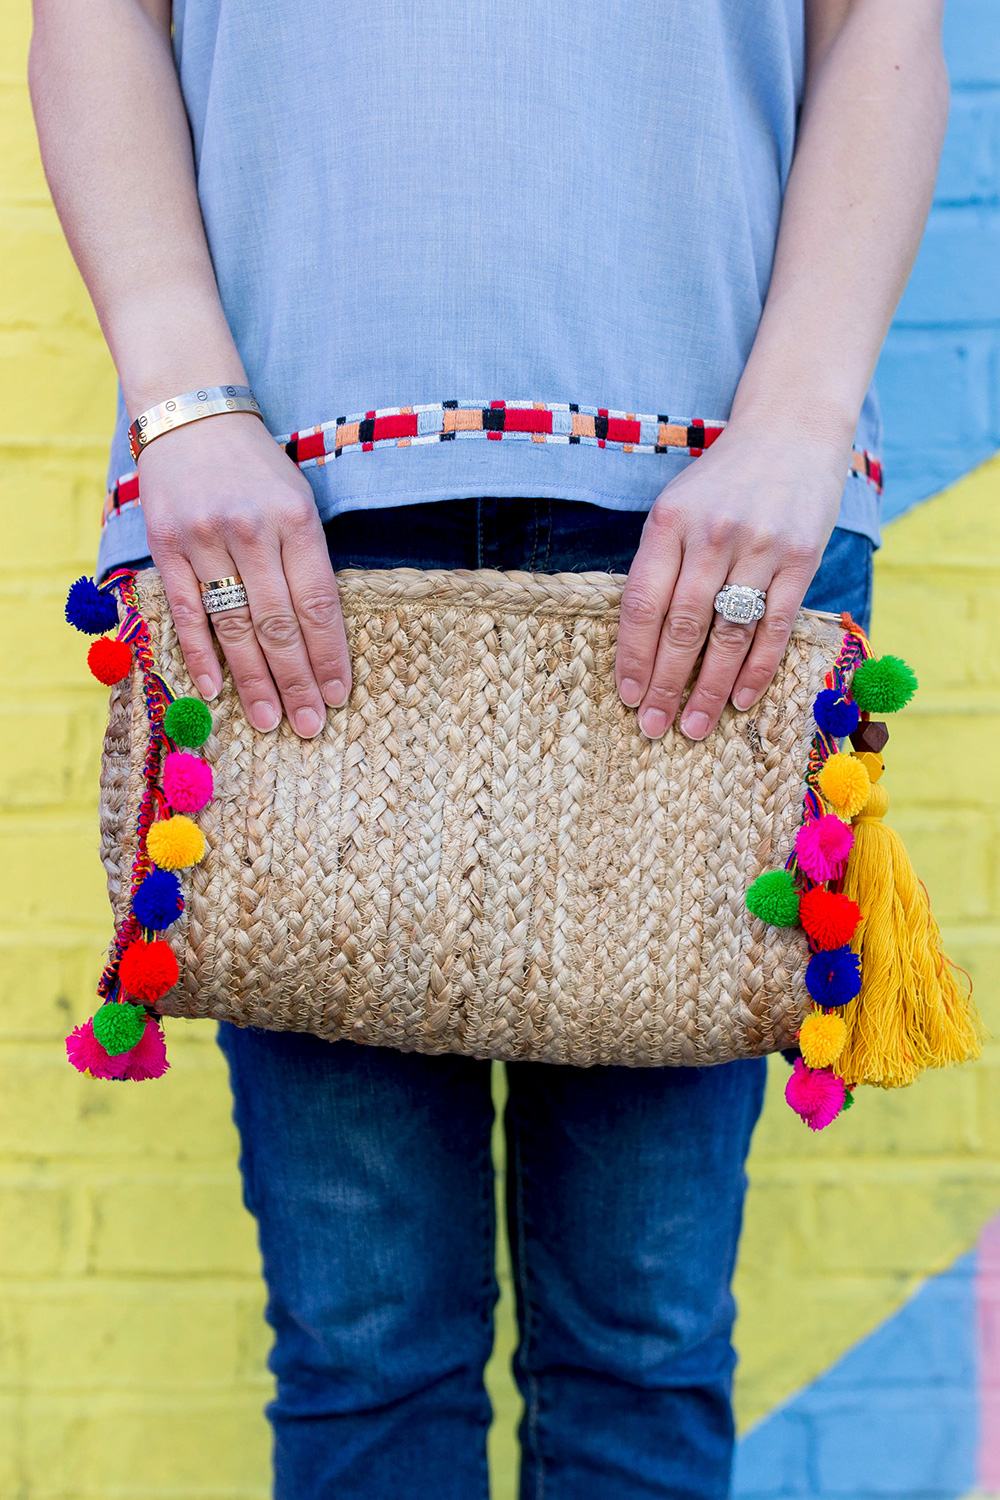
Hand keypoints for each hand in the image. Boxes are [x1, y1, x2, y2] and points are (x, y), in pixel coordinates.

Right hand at [137, 412, 351, 735]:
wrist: (192, 414)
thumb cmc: (258, 467)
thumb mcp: (299, 501)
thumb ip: (307, 562)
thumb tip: (320, 637)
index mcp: (296, 520)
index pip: (319, 604)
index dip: (330, 655)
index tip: (338, 696)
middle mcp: (252, 530)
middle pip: (280, 624)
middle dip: (298, 681)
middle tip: (308, 726)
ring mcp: (205, 539)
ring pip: (236, 625)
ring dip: (254, 681)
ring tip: (271, 720)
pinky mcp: (166, 545)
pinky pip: (188, 611)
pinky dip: (201, 655)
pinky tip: (215, 690)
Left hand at [615, 427, 847, 739]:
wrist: (792, 429)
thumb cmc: (723, 479)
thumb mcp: (677, 506)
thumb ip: (660, 562)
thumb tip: (641, 641)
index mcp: (670, 521)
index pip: (643, 602)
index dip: (633, 655)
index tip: (626, 695)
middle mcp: (713, 534)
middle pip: (682, 626)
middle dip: (665, 685)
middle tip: (652, 728)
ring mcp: (760, 546)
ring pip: (728, 634)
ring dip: (709, 689)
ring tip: (692, 727)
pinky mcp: (801, 557)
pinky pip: (773, 626)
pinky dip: (756, 669)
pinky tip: (740, 701)